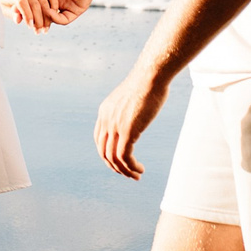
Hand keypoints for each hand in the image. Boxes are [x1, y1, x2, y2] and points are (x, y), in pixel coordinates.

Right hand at [2, 0, 79, 29]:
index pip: (36, 1)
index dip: (26, 6)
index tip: (15, 8)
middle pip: (43, 12)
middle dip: (33, 17)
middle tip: (22, 19)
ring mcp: (68, 3)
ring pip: (52, 18)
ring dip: (43, 18)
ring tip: (35, 15)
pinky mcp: (77, 8)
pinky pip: (64, 19)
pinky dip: (55, 18)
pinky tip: (49, 11)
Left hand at [93, 64, 170, 179]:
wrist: (152, 75)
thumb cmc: (149, 82)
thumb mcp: (133, 96)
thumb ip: (130, 107)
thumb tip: (139, 112)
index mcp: (105, 111)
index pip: (99, 139)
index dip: (107, 153)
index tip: (121, 160)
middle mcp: (106, 119)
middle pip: (103, 151)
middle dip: (114, 166)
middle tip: (128, 173)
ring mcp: (115, 125)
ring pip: (113, 158)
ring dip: (124, 171)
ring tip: (136, 175)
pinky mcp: (128, 131)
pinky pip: (124, 156)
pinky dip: (131, 167)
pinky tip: (140, 169)